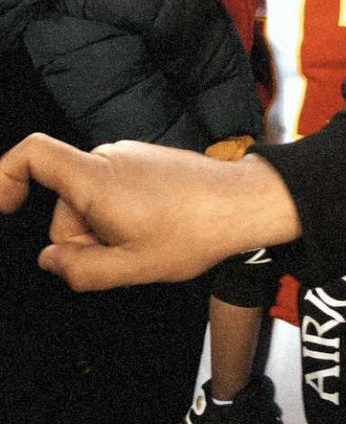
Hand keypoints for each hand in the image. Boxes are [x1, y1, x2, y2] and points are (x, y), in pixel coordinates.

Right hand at [0, 133, 300, 290]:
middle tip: (123, 255)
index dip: (5, 177)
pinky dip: (123, 215)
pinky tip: (157, 229)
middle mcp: (108, 157)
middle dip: (82, 236)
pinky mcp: (145, 160)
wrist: (243, 203)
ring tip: (148, 241)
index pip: (32, 154)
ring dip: (106, 228)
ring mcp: (128, 156)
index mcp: (95, 179)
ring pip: (91, 200)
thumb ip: (79, 269)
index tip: (5, 206)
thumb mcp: (131, 267)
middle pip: (65, 200)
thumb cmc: (196, 231)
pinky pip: (115, 190)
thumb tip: (51, 260)